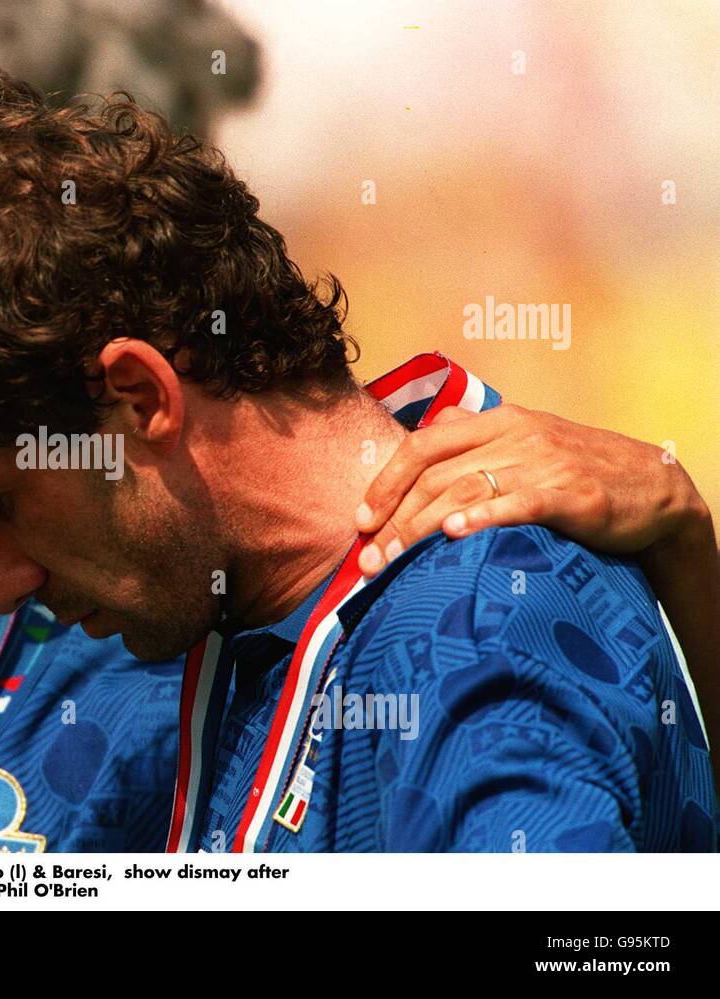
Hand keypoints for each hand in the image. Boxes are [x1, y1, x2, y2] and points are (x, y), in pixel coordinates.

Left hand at [355, 403, 711, 577]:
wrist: (654, 484)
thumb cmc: (575, 468)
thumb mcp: (523, 440)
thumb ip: (474, 439)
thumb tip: (425, 439)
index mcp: (496, 421)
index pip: (423, 446)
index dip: (385, 482)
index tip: (360, 520)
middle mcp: (515, 436)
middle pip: (436, 477)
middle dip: (395, 521)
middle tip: (369, 561)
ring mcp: (544, 464)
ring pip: (466, 491)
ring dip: (422, 529)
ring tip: (394, 562)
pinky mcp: (574, 495)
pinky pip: (522, 503)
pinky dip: (486, 516)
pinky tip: (456, 534)